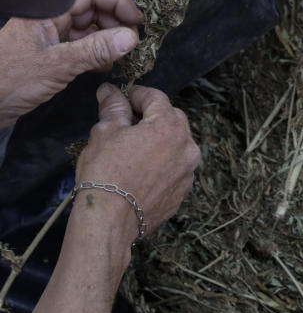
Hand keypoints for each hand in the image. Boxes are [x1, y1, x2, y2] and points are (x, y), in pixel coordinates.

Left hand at [0, 0, 141, 126]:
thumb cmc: (10, 81)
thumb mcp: (56, 65)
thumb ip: (95, 50)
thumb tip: (132, 38)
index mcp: (49, 10)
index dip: (118, 2)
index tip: (138, 21)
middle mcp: (52, 19)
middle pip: (94, 9)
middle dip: (117, 23)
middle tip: (134, 43)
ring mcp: (52, 37)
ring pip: (90, 29)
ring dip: (110, 41)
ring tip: (127, 56)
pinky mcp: (52, 55)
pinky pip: (82, 47)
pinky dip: (98, 54)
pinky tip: (109, 66)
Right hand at [74, 84, 200, 244]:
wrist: (109, 221)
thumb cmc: (105, 172)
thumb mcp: (104, 133)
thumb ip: (113, 108)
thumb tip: (110, 91)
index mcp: (170, 126)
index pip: (156, 98)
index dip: (137, 94)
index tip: (123, 98)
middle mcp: (187, 146)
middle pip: (172, 119)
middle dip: (152, 116)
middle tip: (128, 122)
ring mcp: (188, 171)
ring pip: (176, 145)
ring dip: (160, 141)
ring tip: (134, 148)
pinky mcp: (183, 191)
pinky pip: (175, 168)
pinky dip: (162, 163)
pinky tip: (142, 171)